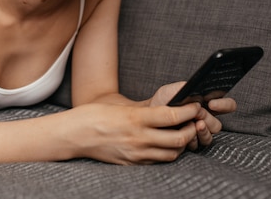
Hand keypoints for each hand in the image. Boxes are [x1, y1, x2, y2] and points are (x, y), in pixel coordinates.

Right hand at [74, 102, 201, 164]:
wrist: (75, 134)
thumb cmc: (95, 115)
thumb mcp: (122, 107)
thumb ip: (145, 111)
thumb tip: (169, 110)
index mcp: (135, 119)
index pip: (172, 116)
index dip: (189, 111)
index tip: (195, 106)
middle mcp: (138, 138)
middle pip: (177, 138)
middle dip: (191, 130)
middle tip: (194, 121)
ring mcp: (136, 154)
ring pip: (171, 153)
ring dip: (181, 144)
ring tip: (182, 133)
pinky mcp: (132, 163)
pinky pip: (157, 161)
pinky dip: (166, 153)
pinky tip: (165, 144)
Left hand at [147, 82, 236, 149]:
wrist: (149, 115)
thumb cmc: (163, 100)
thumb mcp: (174, 90)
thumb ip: (188, 88)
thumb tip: (200, 94)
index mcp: (206, 104)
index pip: (227, 105)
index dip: (225, 105)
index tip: (212, 104)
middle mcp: (206, 119)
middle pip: (218, 124)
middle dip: (208, 119)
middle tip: (198, 115)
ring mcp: (199, 132)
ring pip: (210, 136)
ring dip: (203, 131)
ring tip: (195, 125)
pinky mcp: (191, 142)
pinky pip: (199, 145)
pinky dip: (194, 140)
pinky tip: (186, 135)